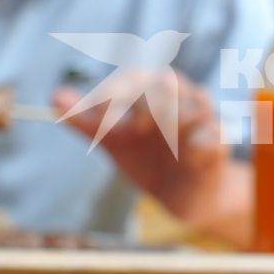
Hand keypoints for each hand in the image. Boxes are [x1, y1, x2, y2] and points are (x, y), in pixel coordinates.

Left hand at [54, 69, 230, 226]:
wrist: (180, 195)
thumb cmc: (148, 159)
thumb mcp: (114, 142)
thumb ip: (87, 120)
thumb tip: (53, 97)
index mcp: (154, 95)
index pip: (136, 77)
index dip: (118, 90)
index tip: (102, 112)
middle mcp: (181, 101)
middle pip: (168, 83)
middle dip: (148, 102)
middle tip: (135, 129)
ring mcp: (204, 123)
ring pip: (195, 104)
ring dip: (174, 119)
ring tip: (160, 141)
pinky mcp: (219, 148)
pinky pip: (215, 136)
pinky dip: (200, 143)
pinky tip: (187, 154)